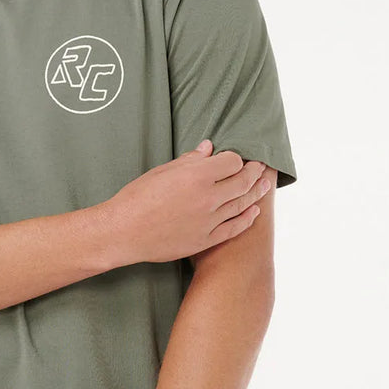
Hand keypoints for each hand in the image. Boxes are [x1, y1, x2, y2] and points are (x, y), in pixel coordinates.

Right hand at [102, 139, 269, 266]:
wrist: (123, 232)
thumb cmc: (136, 198)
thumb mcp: (161, 172)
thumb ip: (189, 160)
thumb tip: (208, 148)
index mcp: (196, 176)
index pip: (232, 161)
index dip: (235, 158)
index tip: (235, 157)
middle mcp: (207, 198)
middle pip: (243, 181)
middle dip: (254, 172)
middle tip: (260, 167)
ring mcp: (209, 221)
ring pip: (242, 204)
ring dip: (256, 192)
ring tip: (265, 185)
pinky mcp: (206, 239)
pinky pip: (234, 228)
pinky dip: (247, 218)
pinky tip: (253, 211)